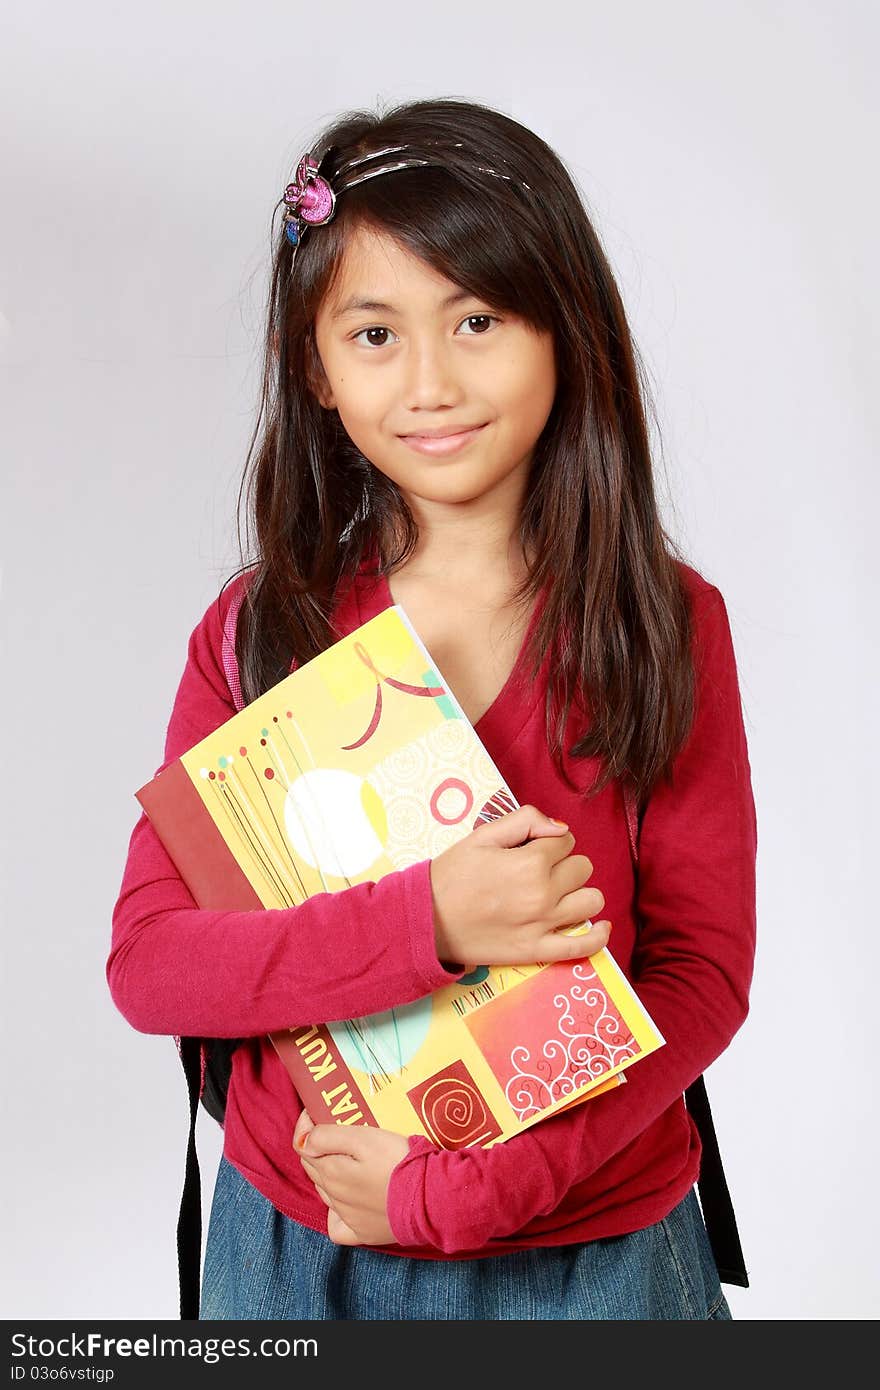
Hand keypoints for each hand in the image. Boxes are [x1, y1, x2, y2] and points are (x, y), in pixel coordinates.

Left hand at [293, 1109, 409, 1245]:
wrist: (430, 1198)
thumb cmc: (398, 1161)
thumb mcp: (363, 1138)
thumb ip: (327, 1137)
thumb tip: (302, 1139)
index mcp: (331, 1171)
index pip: (304, 1146)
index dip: (307, 1125)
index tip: (316, 1110)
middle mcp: (334, 1197)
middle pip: (313, 1168)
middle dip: (317, 1147)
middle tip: (336, 1130)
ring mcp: (348, 1217)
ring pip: (325, 1192)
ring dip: (328, 1174)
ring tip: (347, 1159)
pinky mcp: (364, 1233)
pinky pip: (338, 1227)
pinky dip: (335, 1214)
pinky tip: (346, 1204)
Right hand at [429, 804, 610, 967]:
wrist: (426, 920)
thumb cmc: (450, 875)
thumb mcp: (482, 835)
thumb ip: (525, 820)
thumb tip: (560, 828)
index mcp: (530, 862)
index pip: (566, 841)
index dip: (551, 841)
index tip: (533, 848)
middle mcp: (543, 893)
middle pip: (582, 868)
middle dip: (565, 864)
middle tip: (539, 870)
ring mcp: (543, 925)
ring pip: (591, 901)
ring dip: (580, 893)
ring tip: (560, 894)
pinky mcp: (538, 951)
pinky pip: (583, 946)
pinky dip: (598, 936)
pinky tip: (599, 926)